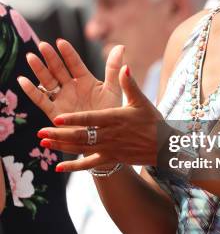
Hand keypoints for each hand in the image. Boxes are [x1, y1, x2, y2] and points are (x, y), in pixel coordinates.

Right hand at [18, 40, 123, 121]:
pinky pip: (41, 100)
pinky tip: (23, 80)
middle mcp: (71, 88)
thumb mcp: (113, 89)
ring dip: (39, 70)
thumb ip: (113, 69)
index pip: (75, 64)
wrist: (104, 137)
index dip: (68, 53)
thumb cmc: (110, 114)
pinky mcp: (54, 113)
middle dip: (50, 58)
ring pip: (48, 82)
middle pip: (58, 70)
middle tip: (42, 45)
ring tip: (31, 57)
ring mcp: (62, 99)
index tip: (60, 42)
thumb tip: (120, 46)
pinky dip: (31, 91)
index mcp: (86, 81)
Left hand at [33, 62, 170, 171]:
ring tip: (44, 143)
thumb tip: (125, 65)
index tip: (58, 118)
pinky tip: (59, 168)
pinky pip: (90, 165)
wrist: (164, 147)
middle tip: (41, 132)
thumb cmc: (152, 121)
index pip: (91, 119)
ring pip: (81, 149)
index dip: (74, 119)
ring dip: (62, 147)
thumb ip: (129, 83)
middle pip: (81, 136)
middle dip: (59, 135)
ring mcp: (110, 149)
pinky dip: (74, 167)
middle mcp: (110, 135)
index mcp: (116, 118)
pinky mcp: (112, 159)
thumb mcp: (141, 100)